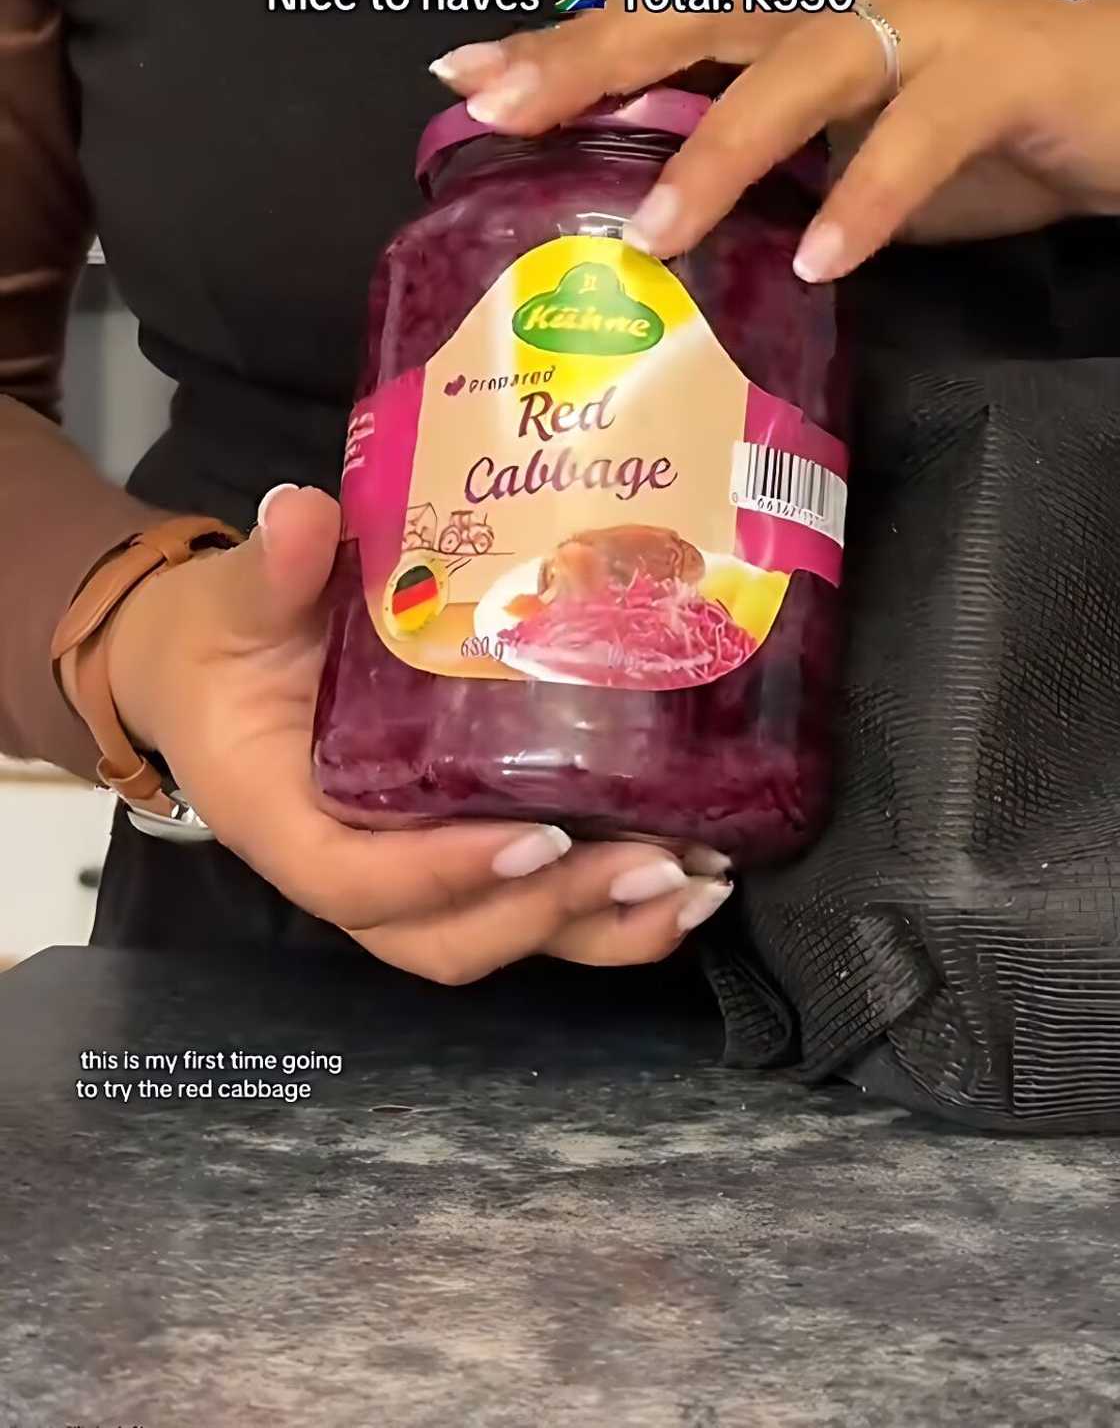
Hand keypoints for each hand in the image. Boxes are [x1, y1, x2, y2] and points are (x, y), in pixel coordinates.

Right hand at [103, 485, 731, 983]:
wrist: (214, 664)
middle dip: (550, 911)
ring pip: (500, 936)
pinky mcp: (460, 853)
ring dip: (599, 927)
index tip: (539, 837)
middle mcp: (349, 867)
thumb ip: (271, 567)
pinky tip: (686, 884)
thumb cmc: (224, 639)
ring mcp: (411, 871)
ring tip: (691, 886)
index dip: (447, 874)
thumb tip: (299, 514)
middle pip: (447, 935)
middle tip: (650, 862)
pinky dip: (607, 914)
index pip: (357, 880)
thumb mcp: (233, 599)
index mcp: (282, 818)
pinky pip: (529, 909)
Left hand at [429, 0, 1119, 278]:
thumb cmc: (966, 132)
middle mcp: (835, 0)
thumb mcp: (834, 156)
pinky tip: (822, 261)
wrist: (1115, 101)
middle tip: (505, 110)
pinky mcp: (994, 70)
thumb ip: (752, 176)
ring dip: (719, 149)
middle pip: (694, 14)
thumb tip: (638, 240)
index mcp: (787, 13)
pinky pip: (920, 132)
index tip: (463, 75)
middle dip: (593, 61)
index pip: (655, 15)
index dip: (560, 41)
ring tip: (655, 231)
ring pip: (797, 67)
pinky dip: (868, 196)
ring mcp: (916, 26)